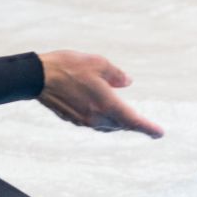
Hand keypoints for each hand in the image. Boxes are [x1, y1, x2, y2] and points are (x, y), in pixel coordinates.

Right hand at [37, 51, 163, 138]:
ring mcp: (84, 121)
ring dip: (119, 123)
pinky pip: (94, 123)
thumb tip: (128, 82)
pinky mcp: (73, 119)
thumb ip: (116, 75)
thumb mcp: (98, 63)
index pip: (134, 121)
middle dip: (134, 125)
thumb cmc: (68, 66)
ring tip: (128, 120)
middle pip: (122, 125)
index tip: (160, 134)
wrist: (37, 77)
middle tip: (147, 127)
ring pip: (108, 126)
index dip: (148, 128)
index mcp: (107, 104)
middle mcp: (97, 117)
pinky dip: (104, 120)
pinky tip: (103, 112)